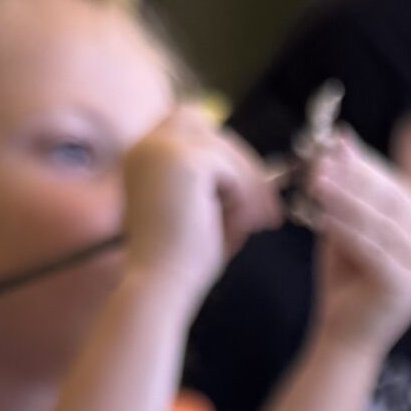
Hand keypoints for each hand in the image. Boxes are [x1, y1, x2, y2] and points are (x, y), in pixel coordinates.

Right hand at [122, 107, 281, 300]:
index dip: (223, 152)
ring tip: (261, 222)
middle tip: (268, 208)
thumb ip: (222, 184)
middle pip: (211, 130)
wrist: (160, 286)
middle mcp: (146, 145)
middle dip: (244, 167)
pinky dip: (245, 196)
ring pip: (225, 148)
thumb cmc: (181, 262)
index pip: (190, 125)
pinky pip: (230, 167)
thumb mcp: (203, 211)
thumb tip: (266, 175)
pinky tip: (246, 226)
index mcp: (143, 156)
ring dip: (250, 185)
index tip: (249, 189)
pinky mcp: (182, 160)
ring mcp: (161, 149)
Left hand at [310, 134, 410, 354]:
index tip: (333, 143)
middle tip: (320, 159)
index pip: (396, 187)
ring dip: (345, 198)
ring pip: (380, 223)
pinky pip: (372, 248)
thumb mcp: (347, 224)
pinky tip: (320, 214)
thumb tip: (342, 135)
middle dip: (354, 177)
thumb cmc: (347, 280)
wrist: (345, 338)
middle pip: (391, 201)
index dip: (364, 164)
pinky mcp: (407, 286)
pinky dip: (344, 228)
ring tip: (314, 181)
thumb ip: (349, 186)